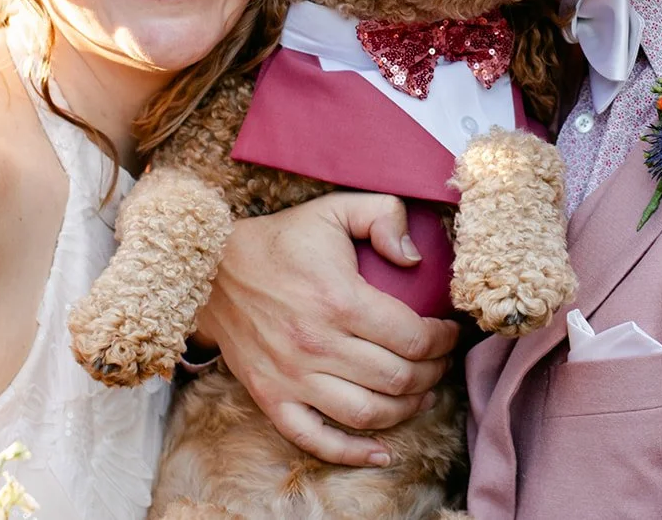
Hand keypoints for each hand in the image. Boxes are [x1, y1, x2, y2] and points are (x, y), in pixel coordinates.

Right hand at [194, 192, 459, 466]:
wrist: (212, 269)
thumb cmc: (283, 240)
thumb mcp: (335, 208)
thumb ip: (385, 215)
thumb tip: (416, 257)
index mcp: (339, 300)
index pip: (413, 338)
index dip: (443, 340)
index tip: (449, 332)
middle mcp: (316, 345)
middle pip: (398, 379)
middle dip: (432, 373)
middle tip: (440, 361)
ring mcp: (291, 377)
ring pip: (368, 413)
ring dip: (407, 409)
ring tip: (422, 393)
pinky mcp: (270, 397)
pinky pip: (315, 439)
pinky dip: (352, 453)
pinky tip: (383, 451)